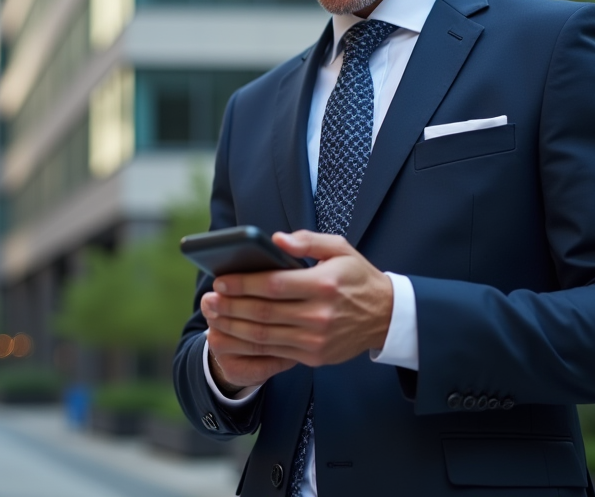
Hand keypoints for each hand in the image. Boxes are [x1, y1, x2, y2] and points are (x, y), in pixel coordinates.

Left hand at [201, 231, 392, 386]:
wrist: (386, 317)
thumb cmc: (358, 278)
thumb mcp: (340, 249)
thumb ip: (308, 241)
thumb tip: (276, 239)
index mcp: (324, 285)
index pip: (274, 285)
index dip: (243, 284)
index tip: (220, 280)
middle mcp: (319, 315)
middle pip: (264, 313)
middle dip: (231, 306)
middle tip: (208, 300)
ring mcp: (316, 340)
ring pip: (264, 336)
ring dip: (233, 328)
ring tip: (213, 317)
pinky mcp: (313, 357)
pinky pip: (273, 353)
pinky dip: (247, 346)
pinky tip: (231, 336)